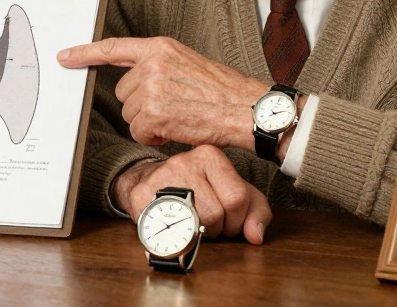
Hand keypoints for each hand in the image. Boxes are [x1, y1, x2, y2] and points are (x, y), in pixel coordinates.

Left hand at [58, 37, 269, 150]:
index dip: (85, 53)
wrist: (247, 109)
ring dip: (150, 123)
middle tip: (173, 107)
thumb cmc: (224, 91)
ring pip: (130, 114)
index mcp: (161, 47)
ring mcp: (151, 87)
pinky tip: (178, 129)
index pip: (114, 48)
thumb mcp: (188, 63)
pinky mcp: (153, 112)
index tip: (65, 56)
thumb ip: (160, 67)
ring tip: (180, 117)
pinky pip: (139, 131)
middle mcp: (152, 63)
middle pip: (123, 92)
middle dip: (142, 105)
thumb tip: (136, 84)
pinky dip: (155, 136)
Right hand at [114, 145, 270, 242]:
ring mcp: (160, 177)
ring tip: (192, 225)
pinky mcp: (140, 195)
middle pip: (216, 213)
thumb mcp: (233, 193)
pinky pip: (167, 231)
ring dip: (197, 235)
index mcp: (210, 156)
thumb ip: (255, 211)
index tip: (227, 220)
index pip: (236, 198)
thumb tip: (255, 235)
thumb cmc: (198, 189)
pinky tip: (174, 227)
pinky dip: (174, 239)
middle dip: (216, 228)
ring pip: (194, 224)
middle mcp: (184, 162)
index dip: (236, 220)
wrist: (150, 181)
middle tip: (208, 224)